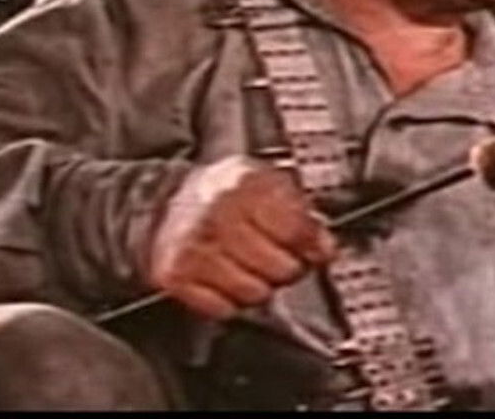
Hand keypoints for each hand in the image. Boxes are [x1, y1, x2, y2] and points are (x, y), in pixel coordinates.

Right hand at [147, 156, 336, 319]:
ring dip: (261, 287)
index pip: (297, 231)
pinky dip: (231, 300)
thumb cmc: (228, 195)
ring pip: (254, 293)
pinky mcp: (175, 275)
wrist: (169, 201)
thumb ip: (303, 214)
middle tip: (283, 259)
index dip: (315, 248)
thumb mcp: (270, 185)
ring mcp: (194, 247)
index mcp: (248, 185)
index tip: (318, 252)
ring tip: (255, 268)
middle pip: (279, 267)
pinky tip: (230, 278)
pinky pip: (223, 308)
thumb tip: (324, 248)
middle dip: (289, 268)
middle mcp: (218, 215)